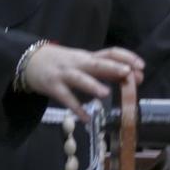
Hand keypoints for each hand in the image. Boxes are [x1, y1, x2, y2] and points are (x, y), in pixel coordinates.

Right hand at [22, 43, 143, 112]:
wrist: (29, 60)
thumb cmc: (62, 63)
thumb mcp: (83, 63)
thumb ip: (106, 70)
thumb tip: (133, 77)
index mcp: (88, 57)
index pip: (110, 52)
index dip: (126, 57)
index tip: (141, 66)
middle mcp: (78, 63)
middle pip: (96, 63)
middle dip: (112, 68)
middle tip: (127, 74)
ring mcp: (64, 75)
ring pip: (79, 78)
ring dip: (92, 85)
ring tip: (104, 93)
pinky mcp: (52, 87)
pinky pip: (65, 98)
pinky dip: (76, 108)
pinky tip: (86, 117)